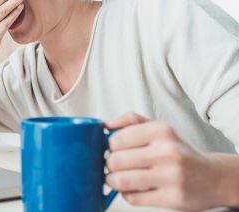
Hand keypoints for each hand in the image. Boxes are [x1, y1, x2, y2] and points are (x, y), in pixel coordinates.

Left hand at [105, 112, 228, 210]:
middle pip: (116, 160)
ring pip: (122, 180)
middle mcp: (168, 152)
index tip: (114, 150)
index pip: (116, 139)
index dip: (109, 147)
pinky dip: (127, 194)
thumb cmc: (179, 151)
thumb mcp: (159, 129)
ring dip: (113, 181)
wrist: (213, 178)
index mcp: (162, 130)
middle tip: (114, 166)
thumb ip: (131, 121)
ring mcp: (171, 176)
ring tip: (117, 178)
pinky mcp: (172, 198)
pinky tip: (134, 189)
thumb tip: (105, 125)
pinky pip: (133, 198)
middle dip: (109, 165)